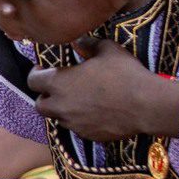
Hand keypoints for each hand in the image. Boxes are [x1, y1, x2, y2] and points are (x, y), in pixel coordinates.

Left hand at [24, 41, 178, 141]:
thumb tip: (78, 43)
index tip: (42, 69)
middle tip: (57, 88)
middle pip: (40, 105)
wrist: (146, 105)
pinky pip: (76, 128)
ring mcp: (74, 123)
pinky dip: (79, 120)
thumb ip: (88, 45)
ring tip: (76, 100)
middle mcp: (61, 106)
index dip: (36, 74)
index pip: (33, 81)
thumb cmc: (125, 74)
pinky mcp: (87, 135)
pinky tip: (93, 112)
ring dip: (62, 109)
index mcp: (60, 83)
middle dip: (45, 96)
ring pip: (58, 118)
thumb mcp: (107, 50)